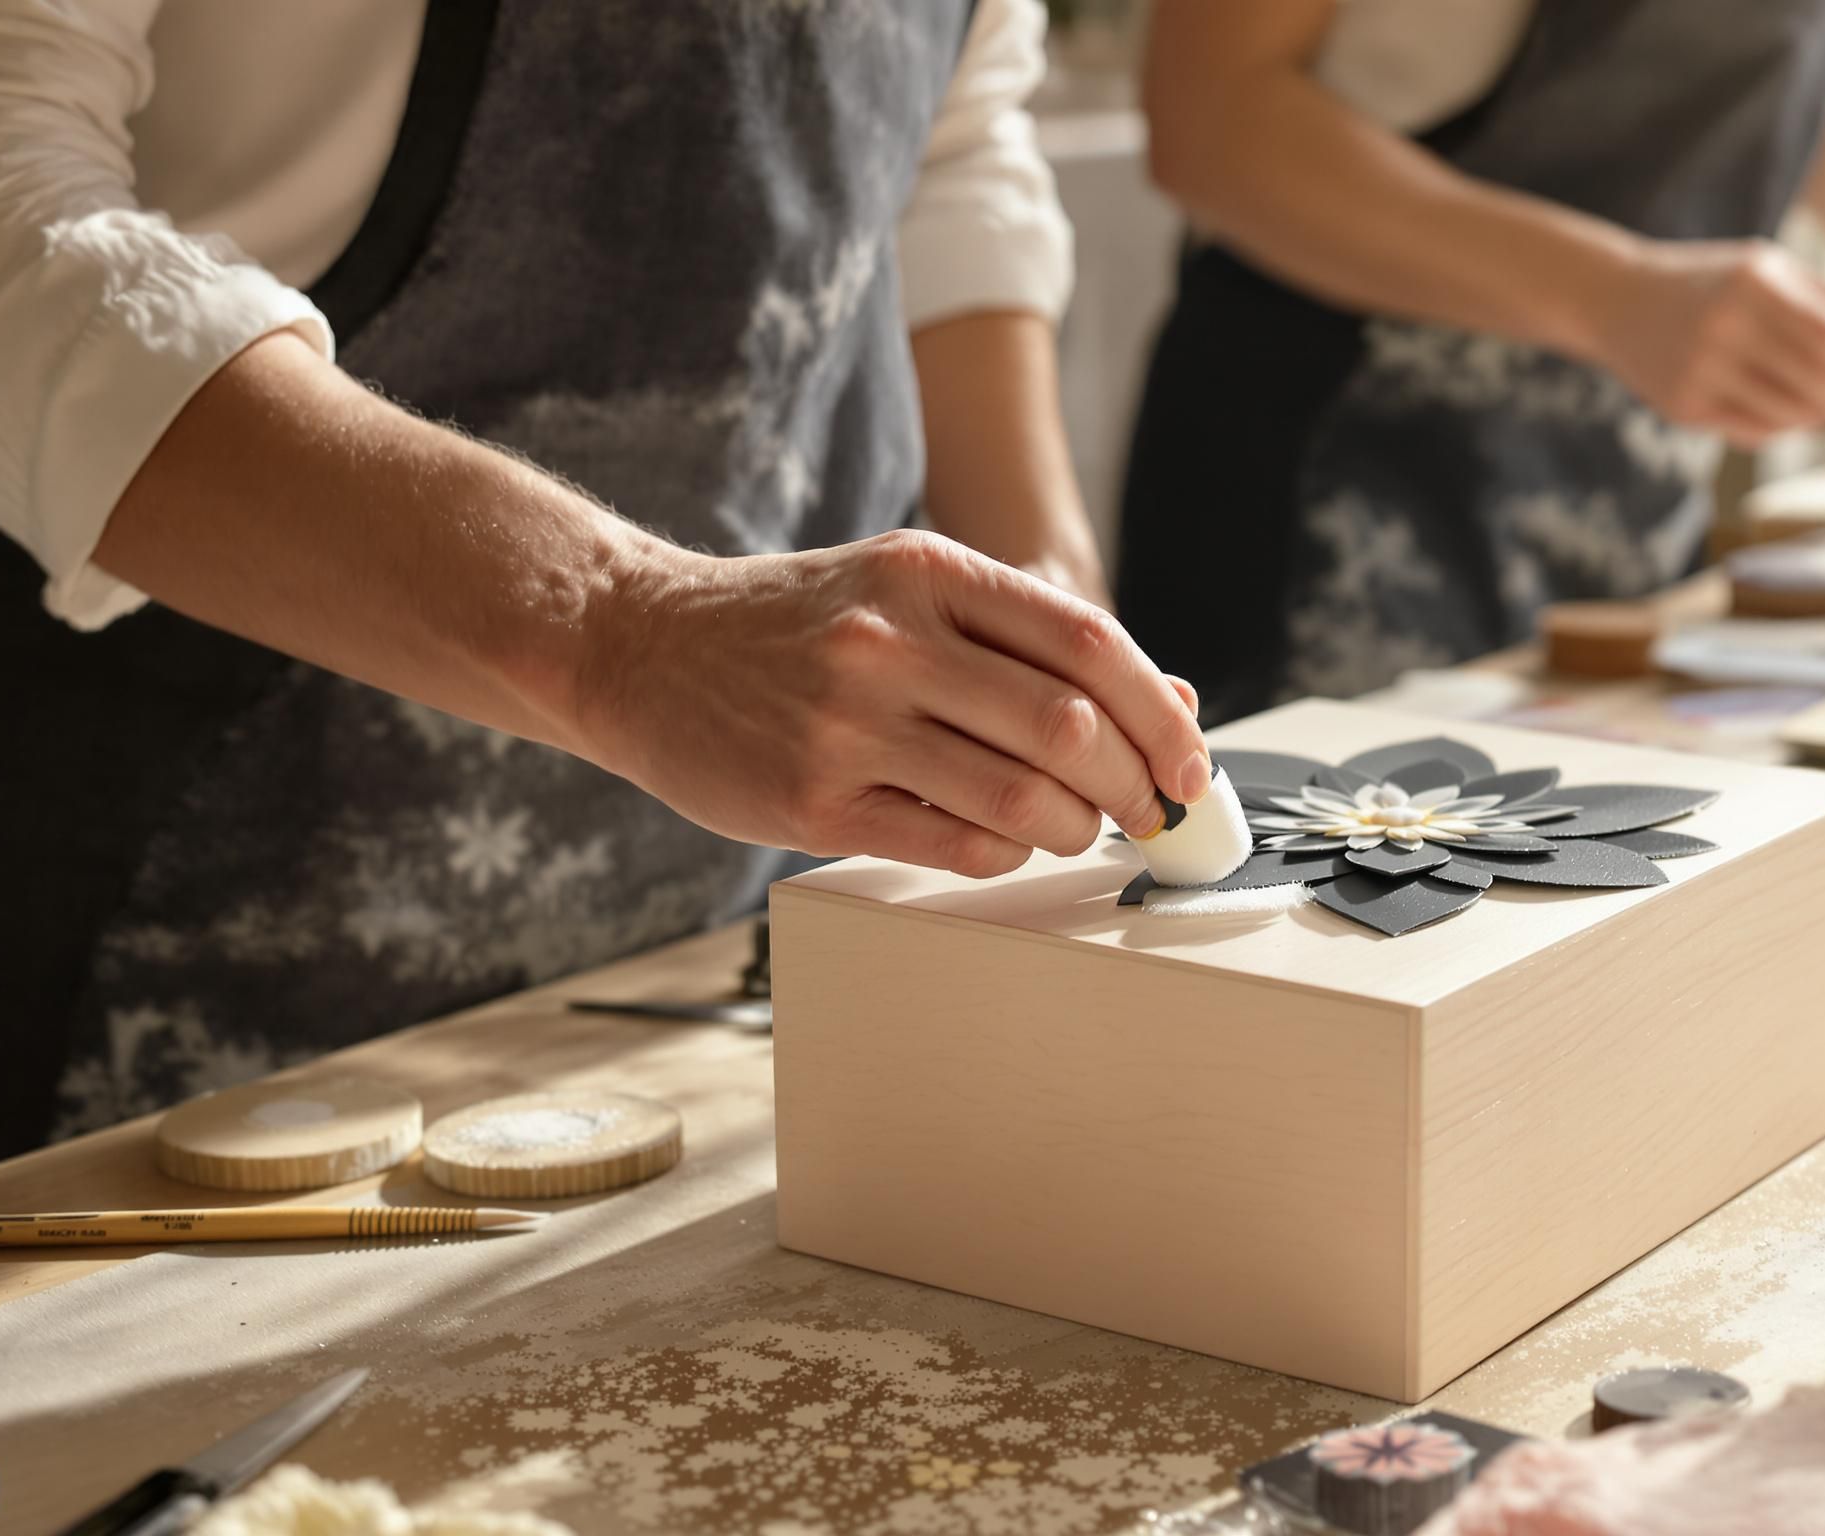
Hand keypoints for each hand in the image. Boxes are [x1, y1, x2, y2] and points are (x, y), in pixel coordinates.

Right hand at [572, 529, 1209, 875]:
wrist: (636, 645)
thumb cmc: (798, 625)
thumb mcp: (908, 591)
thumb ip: (1030, 640)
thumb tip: (1173, 702)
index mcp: (929, 571)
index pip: (1090, 643)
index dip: (1160, 713)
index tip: (1188, 762)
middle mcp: (890, 641)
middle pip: (1068, 727)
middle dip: (1134, 784)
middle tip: (1149, 810)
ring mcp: (848, 724)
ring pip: (1020, 798)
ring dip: (1075, 827)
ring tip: (1074, 825)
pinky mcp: (811, 802)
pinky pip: (954, 846)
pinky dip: (1007, 854)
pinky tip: (1006, 840)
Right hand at [1585, 240, 1824, 442]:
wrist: (1618, 300)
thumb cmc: (1710, 283)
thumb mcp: (1766, 267)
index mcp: (1756, 284)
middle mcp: (1726, 325)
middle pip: (1817, 385)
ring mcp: (1701, 368)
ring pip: (1789, 417)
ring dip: (1814, 420)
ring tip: (1814, 407)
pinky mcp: (1682, 405)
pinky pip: (1754, 432)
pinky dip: (1778, 428)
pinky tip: (1774, 410)